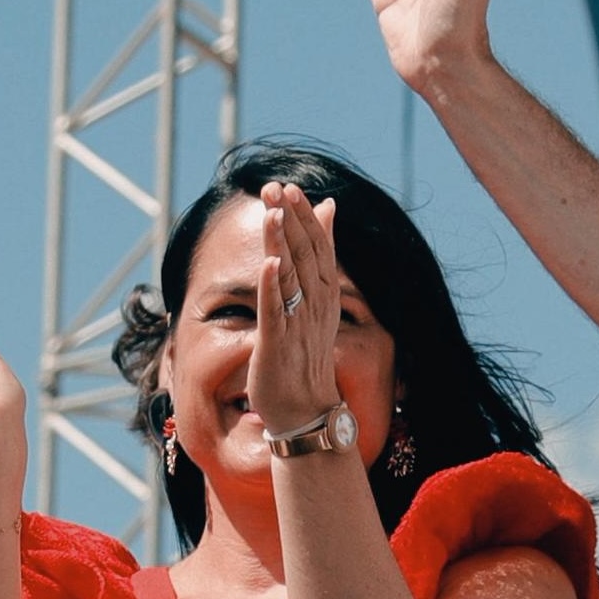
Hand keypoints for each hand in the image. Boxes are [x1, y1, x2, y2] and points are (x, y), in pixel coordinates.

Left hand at [252, 184, 349, 445]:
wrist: (305, 411)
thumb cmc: (304, 357)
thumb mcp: (315, 304)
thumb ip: (319, 258)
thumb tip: (329, 210)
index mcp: (324, 297)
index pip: (319, 249)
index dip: (306, 218)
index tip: (292, 188)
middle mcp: (315, 307)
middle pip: (306, 256)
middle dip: (292, 220)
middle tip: (278, 187)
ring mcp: (297, 324)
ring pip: (291, 277)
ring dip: (282, 243)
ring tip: (273, 212)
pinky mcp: (277, 344)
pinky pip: (276, 312)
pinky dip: (274, 288)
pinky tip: (269, 264)